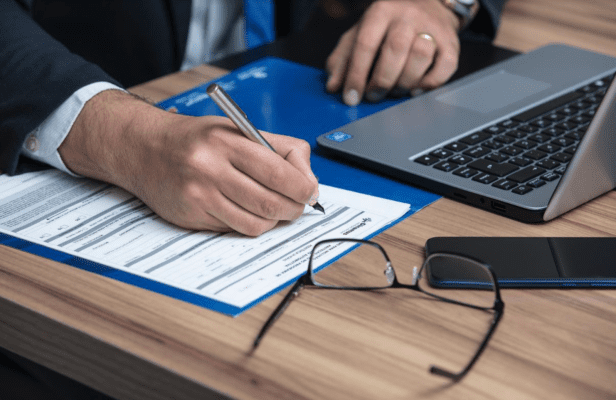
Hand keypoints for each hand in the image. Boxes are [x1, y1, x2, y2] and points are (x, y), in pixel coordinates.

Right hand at [59, 90, 318, 235]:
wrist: (144, 148)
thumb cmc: (198, 139)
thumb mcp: (239, 130)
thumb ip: (279, 150)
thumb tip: (309, 182)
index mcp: (227, 142)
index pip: (279, 174)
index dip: (303, 189)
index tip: (310, 193)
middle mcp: (211, 169)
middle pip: (271, 203)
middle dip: (293, 209)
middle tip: (297, 205)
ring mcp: (199, 196)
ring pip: (255, 224)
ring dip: (273, 221)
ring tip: (273, 209)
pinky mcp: (190, 217)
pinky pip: (234, 230)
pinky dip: (248, 224)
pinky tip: (246, 211)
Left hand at [325, 0, 460, 104]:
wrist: (429, 4)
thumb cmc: (388, 24)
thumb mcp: (360, 32)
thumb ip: (343, 58)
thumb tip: (333, 86)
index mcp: (380, 11)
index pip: (365, 43)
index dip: (356, 74)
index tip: (351, 97)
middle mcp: (408, 16)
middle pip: (395, 49)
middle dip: (381, 80)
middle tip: (374, 95)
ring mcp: (433, 28)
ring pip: (420, 56)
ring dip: (404, 82)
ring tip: (394, 91)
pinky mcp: (452, 43)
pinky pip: (445, 67)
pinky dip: (429, 84)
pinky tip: (415, 89)